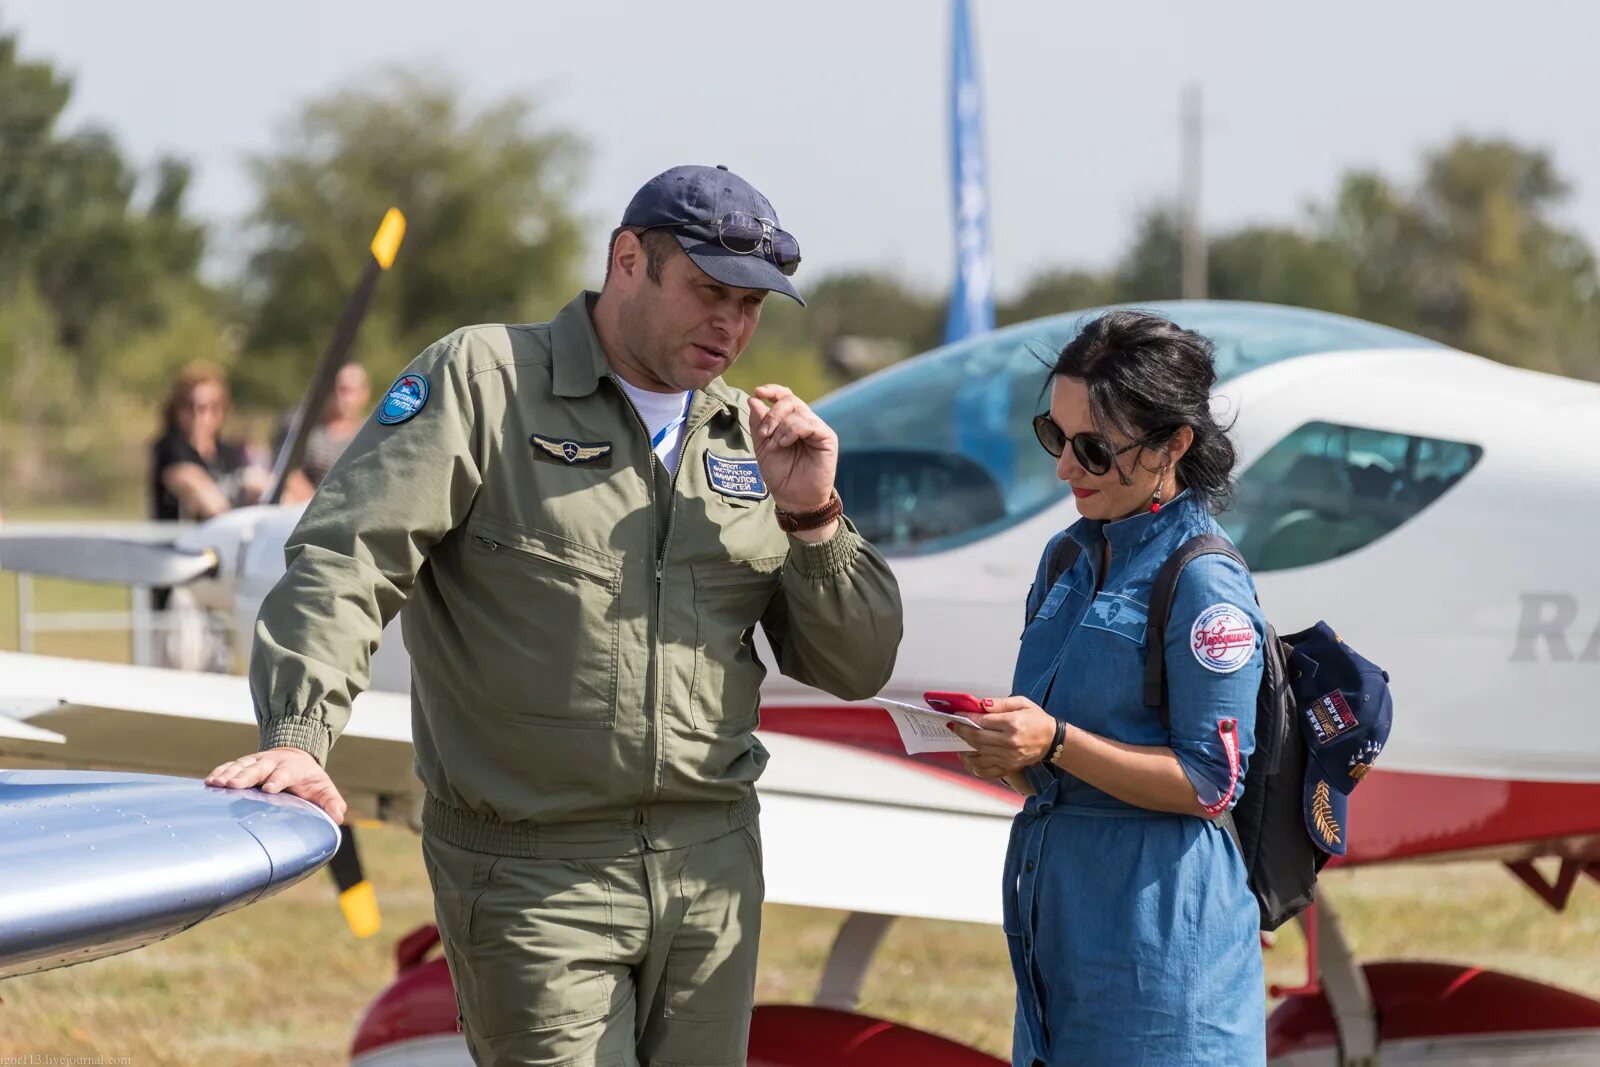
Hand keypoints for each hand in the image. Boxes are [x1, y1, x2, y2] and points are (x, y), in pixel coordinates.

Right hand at [205, 747, 347, 823]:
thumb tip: (338, 817)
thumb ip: (331, 802)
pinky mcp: (244, 765)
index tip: (269, 788)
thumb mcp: (323, 789)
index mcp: (293, 768)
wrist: (295, 755)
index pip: (285, 773)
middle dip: (246, 776)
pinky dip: (220, 772)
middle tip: (232, 786)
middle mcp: (272, 762)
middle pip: (258, 768)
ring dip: (228, 774)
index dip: (277, 780)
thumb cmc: (309, 779)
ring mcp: (256, 762)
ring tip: (215, 784)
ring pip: (241, 766)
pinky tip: (209, 782)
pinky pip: (230, 767)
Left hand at [748, 385, 837, 513]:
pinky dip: (792, 430)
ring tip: (774, 445)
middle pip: (789, 400)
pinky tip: (784, 443)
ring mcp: (817, 429)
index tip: (758, 392)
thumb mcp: (762, 447)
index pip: (784, 396)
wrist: (794, 498)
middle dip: (772, 414)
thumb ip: (758, 424)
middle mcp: (805, 422)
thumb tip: (754, 398)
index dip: (772, 390)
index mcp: (790, 422)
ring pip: (797, 410)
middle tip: (763, 433)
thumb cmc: (780, 475)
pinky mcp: (827, 438)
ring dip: (780, 426)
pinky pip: (809, 423)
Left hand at [949, 696, 1058, 778]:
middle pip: (977, 738)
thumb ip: (1000, 703)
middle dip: (962, 731)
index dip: (966, 718)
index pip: (982, 722)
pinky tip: (968, 756)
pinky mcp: (1009, 767)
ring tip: (958, 739)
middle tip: (953, 726)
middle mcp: (1009, 742)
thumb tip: (981, 704)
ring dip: (965, 746)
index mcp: (1012, 724)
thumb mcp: (1022, 703)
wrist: (1053, 740)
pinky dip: (973, 765)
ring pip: (979, 753)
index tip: (957, 715)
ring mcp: (1008, 757)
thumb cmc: (1037, 720)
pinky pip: (986, 770)